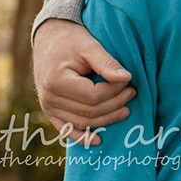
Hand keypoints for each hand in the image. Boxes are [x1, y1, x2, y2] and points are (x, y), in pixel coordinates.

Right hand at [34, 18, 133, 145]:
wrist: (49, 39)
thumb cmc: (71, 40)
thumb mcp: (89, 46)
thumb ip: (107, 63)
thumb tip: (127, 78)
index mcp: (57, 81)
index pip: (94, 96)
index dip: (115, 91)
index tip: (129, 81)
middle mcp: (49, 98)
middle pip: (90, 112)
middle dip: (115, 104)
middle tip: (133, 92)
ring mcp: (47, 107)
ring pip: (83, 122)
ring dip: (106, 119)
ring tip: (126, 108)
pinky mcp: (49, 111)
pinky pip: (66, 129)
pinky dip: (81, 136)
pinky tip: (97, 141)